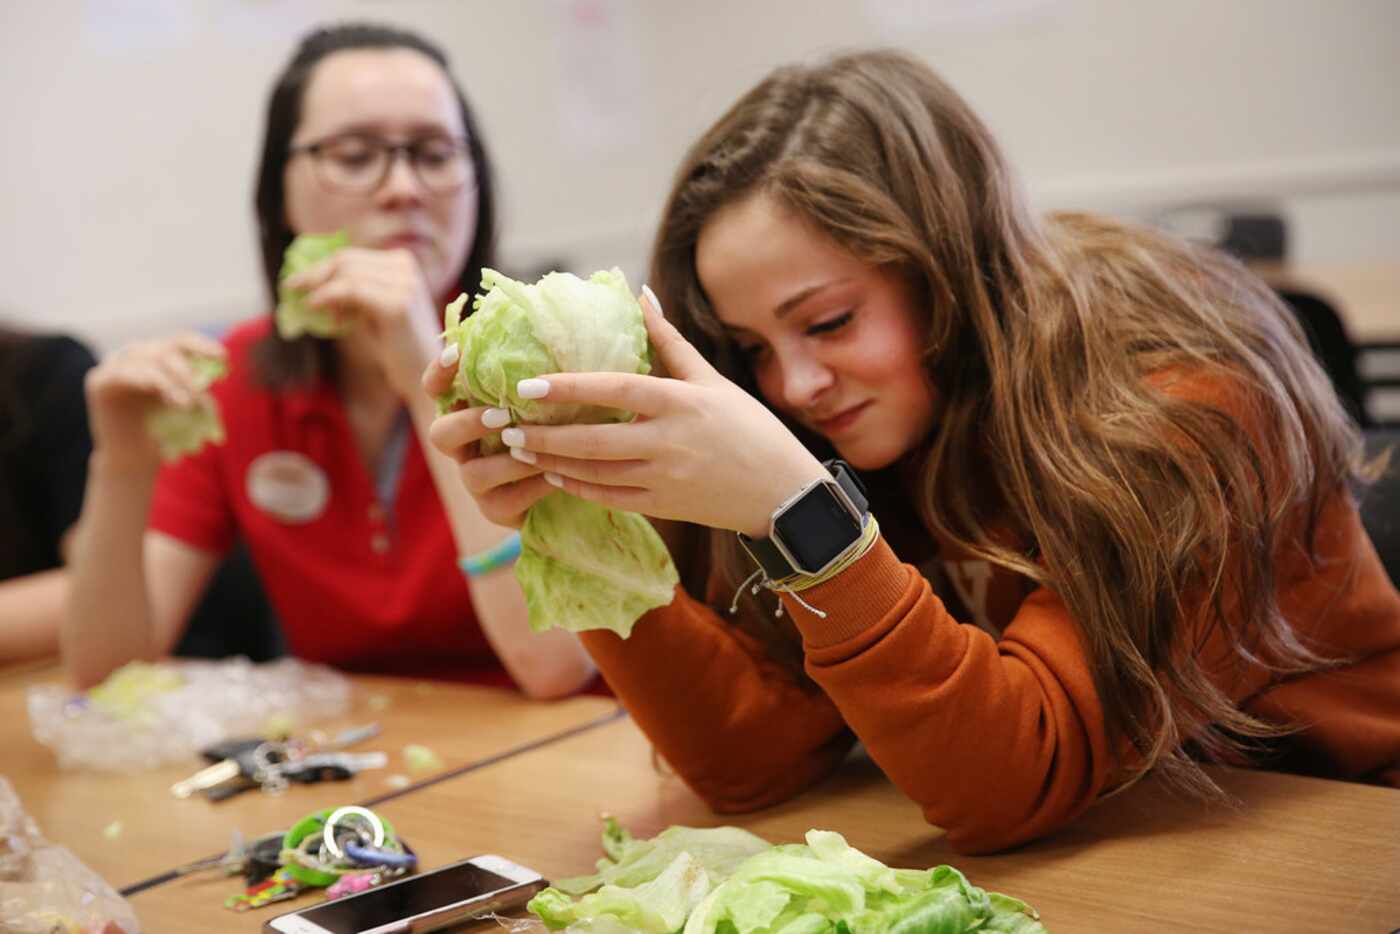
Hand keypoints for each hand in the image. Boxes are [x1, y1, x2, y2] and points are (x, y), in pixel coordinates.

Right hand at [84, 332, 227, 469]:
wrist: (134, 456)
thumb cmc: (164, 430)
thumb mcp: (187, 403)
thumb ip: (198, 384)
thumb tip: (220, 368)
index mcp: (157, 355)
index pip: (179, 341)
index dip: (200, 345)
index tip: (222, 357)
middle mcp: (135, 355)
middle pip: (164, 349)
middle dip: (185, 371)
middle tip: (199, 392)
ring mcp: (114, 365)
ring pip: (148, 361)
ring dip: (170, 381)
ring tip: (185, 404)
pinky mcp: (99, 381)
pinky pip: (124, 373)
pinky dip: (148, 381)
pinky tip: (163, 396)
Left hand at [284, 247, 440, 397]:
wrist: (425, 377)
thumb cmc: (396, 348)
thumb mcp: (370, 312)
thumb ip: (349, 293)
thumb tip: (311, 282)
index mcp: (403, 264)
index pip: (352, 256)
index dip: (320, 268)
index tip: (297, 281)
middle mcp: (406, 268)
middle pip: (346, 260)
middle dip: (314, 274)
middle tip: (290, 289)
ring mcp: (404, 284)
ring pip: (346, 272)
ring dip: (320, 288)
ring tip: (309, 308)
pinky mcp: (397, 304)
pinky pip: (350, 290)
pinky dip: (327, 297)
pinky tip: (314, 308)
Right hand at [423, 348, 551, 528]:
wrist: (579, 479)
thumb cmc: (562, 425)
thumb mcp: (551, 396)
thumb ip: (541, 373)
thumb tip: (557, 333)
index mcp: (470, 411)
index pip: (437, 389)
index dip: (439, 373)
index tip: (457, 353)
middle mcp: (465, 447)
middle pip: (440, 435)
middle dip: (468, 423)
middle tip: (502, 414)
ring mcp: (477, 482)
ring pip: (473, 473)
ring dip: (506, 461)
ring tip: (535, 451)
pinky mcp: (497, 510)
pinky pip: (505, 500)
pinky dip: (532, 486)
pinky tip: (556, 474)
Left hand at [490, 289, 825, 537]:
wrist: (785, 492)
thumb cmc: (750, 429)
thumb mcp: (712, 380)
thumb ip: (669, 341)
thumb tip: (638, 293)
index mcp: (681, 403)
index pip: (614, 391)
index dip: (568, 387)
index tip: (527, 384)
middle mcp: (669, 442)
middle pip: (592, 441)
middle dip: (543, 436)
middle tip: (505, 426)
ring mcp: (665, 479)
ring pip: (595, 473)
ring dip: (552, 463)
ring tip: (519, 449)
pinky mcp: (665, 507)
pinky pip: (609, 498)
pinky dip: (577, 487)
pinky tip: (554, 475)